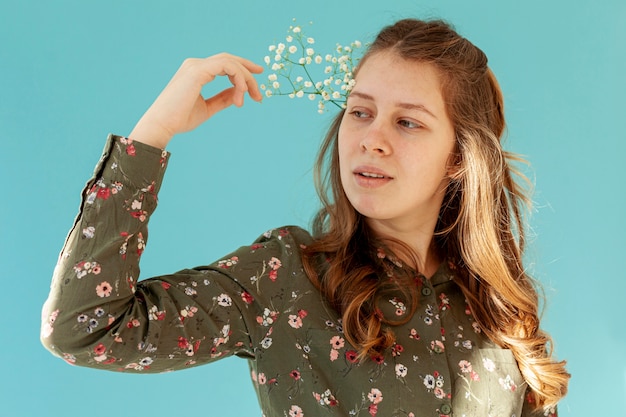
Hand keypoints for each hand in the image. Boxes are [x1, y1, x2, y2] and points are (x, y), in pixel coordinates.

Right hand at [129, 53, 263, 147]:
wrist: (163, 124)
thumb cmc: (180, 118)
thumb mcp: (208, 108)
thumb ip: (222, 99)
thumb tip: (238, 94)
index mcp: (197, 71)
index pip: (225, 64)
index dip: (244, 71)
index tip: (256, 86)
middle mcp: (196, 64)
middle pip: (231, 60)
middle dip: (249, 73)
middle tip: (260, 94)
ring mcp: (197, 65)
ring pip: (231, 62)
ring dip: (246, 79)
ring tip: (251, 98)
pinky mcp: (198, 70)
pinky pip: (227, 66)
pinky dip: (239, 78)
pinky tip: (242, 94)